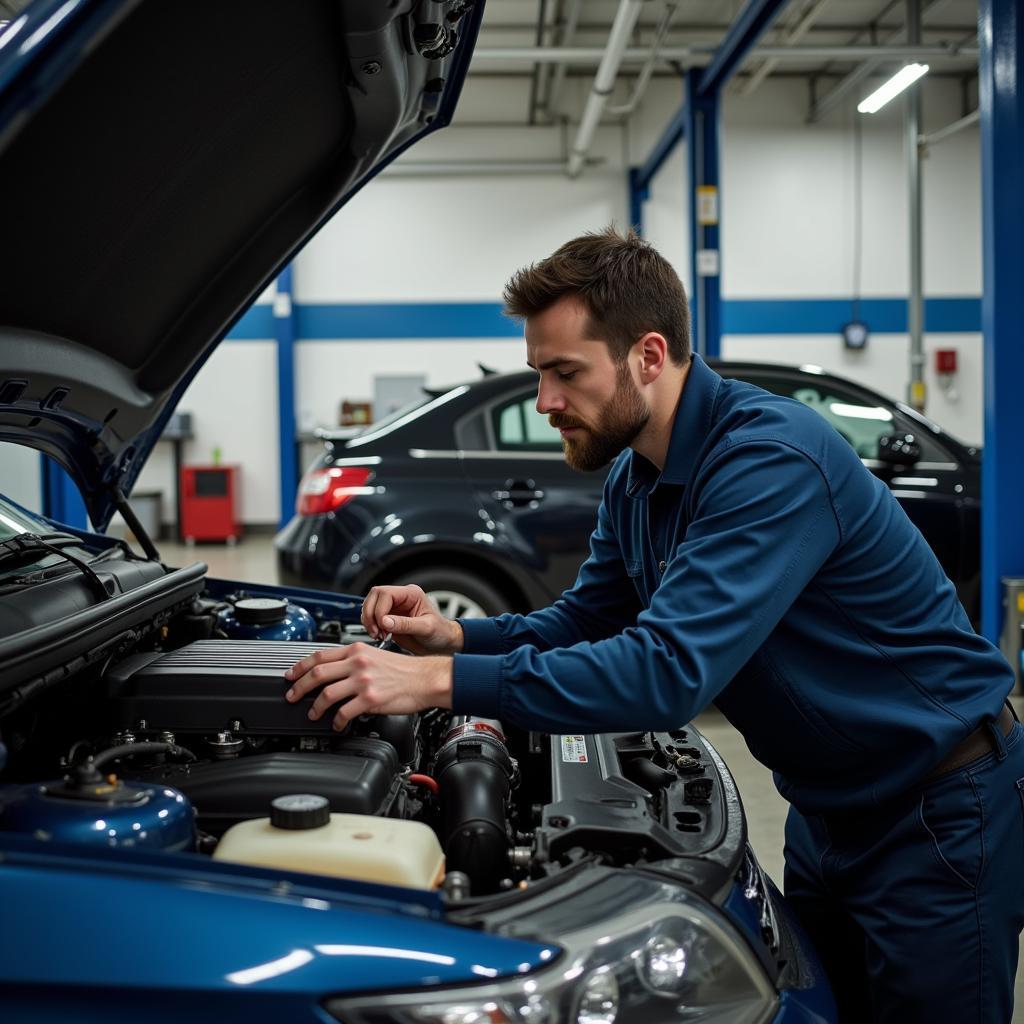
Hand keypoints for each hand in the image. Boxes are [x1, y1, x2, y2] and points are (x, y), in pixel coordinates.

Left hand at [283, 643, 452, 730]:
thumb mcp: (375, 655)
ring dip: (315, 707)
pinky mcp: (370, 699)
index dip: (300, 667)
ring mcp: (363, 681)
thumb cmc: (404, 669)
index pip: (319, 656)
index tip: (290, 675)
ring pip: (326, 694)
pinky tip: (337, 724)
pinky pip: (344, 712)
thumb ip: (354, 660)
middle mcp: (358, 663)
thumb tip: (333, 671)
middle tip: (291, 696)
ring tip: (313, 714)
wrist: (425, 679)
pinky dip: (336, 721)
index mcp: (356, 650)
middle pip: (317, 674)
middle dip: (299, 687)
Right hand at [361, 584, 463, 655]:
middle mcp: (401, 598)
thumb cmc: (441, 632)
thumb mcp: (426, 628)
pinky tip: (379, 635)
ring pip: (370, 606)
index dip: (379, 609)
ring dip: (369, 621)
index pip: (386, 594)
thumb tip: (385, 621)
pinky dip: (370, 626)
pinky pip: (372, 617)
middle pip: (374, 597)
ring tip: (378, 634)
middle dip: (370, 615)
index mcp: (411, 594)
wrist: (442, 644)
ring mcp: (393, 608)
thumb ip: (405, 624)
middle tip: (376, 631)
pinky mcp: (388, 619)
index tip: (382, 625)